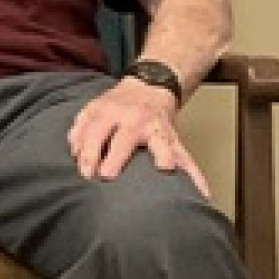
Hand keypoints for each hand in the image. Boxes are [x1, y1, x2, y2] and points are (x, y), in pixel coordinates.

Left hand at [68, 79, 211, 196]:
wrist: (150, 86)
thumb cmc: (116, 105)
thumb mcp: (93, 109)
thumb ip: (80, 129)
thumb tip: (74, 152)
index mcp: (110, 112)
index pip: (96, 132)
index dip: (89, 152)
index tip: (86, 173)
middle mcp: (134, 120)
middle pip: (125, 138)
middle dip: (116, 157)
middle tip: (107, 175)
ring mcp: (156, 129)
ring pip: (161, 142)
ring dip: (163, 155)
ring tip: (165, 169)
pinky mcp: (173, 139)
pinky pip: (186, 157)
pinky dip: (196, 175)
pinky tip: (203, 192)